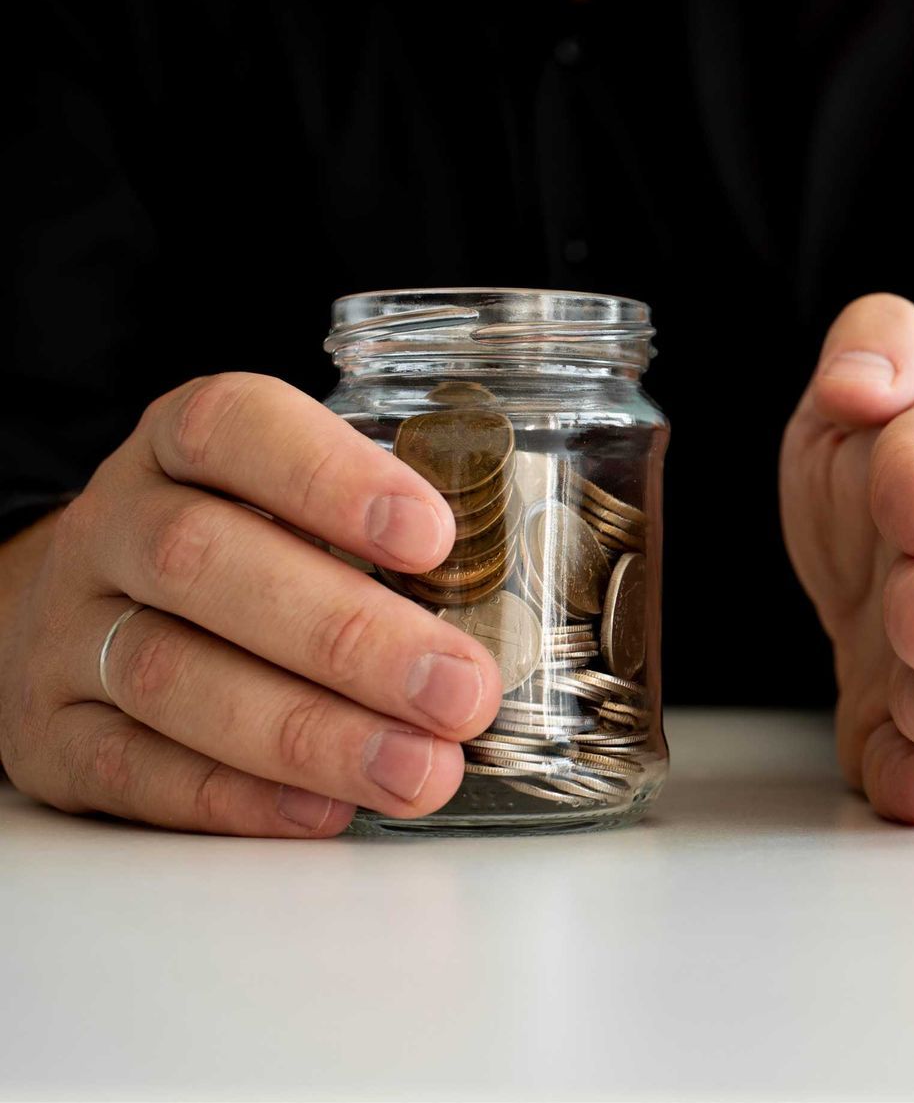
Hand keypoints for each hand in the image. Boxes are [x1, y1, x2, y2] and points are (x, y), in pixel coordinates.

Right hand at [0, 374, 503, 835]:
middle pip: (207, 563)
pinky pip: (134, 770)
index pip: (235, 429)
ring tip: (423, 771)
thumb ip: (388, 530)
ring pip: (173, 676)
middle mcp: (115, 528)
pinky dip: (238, 799)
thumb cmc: (242, 553)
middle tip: (462, 691)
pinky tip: (328, 812)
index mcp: (182, 447)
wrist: (76, 616)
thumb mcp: (294, 505)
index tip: (434, 536)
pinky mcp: (52, 736)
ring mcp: (70, 633)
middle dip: (350, 636)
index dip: (331, 479)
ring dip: (311, 734)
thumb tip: (533, 594)